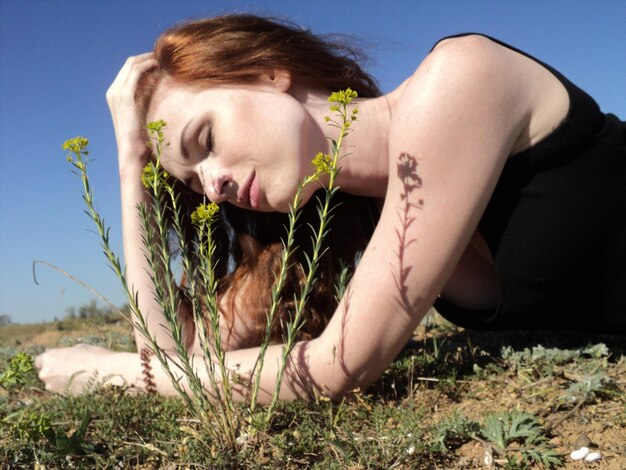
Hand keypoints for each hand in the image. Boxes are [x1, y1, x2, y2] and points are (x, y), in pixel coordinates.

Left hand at [35, 344, 126, 393]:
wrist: (109, 372)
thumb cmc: (96, 356)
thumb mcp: (80, 348)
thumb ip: (66, 352)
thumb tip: (63, 356)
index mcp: (49, 357)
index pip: (39, 361)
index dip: (49, 361)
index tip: (58, 362)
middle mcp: (47, 373)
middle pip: (45, 373)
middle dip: (54, 372)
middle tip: (70, 370)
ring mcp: (53, 387)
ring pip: (53, 384)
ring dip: (61, 381)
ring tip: (78, 377)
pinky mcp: (62, 397)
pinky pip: (61, 392)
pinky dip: (68, 389)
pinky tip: (81, 384)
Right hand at [106, 53, 158, 174]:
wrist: (131, 153)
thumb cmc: (141, 140)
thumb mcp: (143, 117)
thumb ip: (146, 103)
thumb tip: (161, 95)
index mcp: (115, 95)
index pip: (129, 70)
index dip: (144, 62)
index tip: (161, 61)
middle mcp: (113, 91)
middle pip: (130, 63)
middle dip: (147, 57)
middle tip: (165, 56)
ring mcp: (117, 92)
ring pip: (133, 64)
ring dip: (149, 59)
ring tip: (164, 59)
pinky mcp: (124, 95)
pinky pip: (137, 72)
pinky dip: (148, 65)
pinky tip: (160, 66)